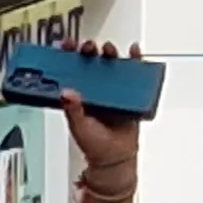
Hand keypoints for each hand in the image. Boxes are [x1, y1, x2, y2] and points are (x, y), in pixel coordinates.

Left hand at [58, 41, 146, 170]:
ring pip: (111, 64)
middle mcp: (94, 87)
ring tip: (108, 48)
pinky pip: (134, 74)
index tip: (66, 45)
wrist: (115, 157)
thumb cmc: (94, 144)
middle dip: (89, 51)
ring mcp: (112, 88)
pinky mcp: (130, 92)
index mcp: (78, 93)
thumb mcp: (78, 126)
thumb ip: (72, 110)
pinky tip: (134, 51)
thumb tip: (66, 93)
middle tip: (88, 47)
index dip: (68, 55)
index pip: (70, 69)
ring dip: (110, 53)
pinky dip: (136, 61)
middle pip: (91, 62)